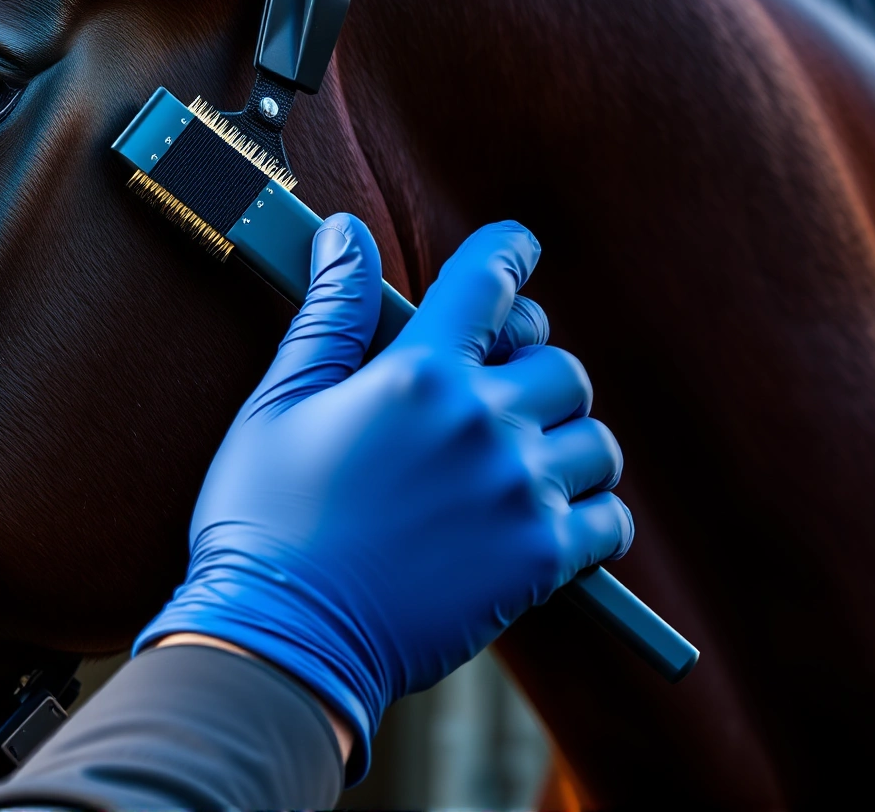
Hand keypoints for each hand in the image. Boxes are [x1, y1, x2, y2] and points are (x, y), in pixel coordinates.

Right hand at [136, 214, 633, 778]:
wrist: (284, 640)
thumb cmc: (263, 521)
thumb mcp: (278, 403)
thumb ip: (328, 314)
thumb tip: (345, 233)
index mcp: (416, 374)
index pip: (489, 281)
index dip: (509, 253)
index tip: (517, 249)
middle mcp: (481, 423)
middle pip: (560, 365)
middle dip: (531, 369)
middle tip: (496, 392)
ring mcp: (519, 493)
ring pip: (594, 442)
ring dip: (564, 445)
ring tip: (520, 465)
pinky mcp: (539, 561)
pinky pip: (610, 521)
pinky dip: (591, 519)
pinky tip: (547, 522)